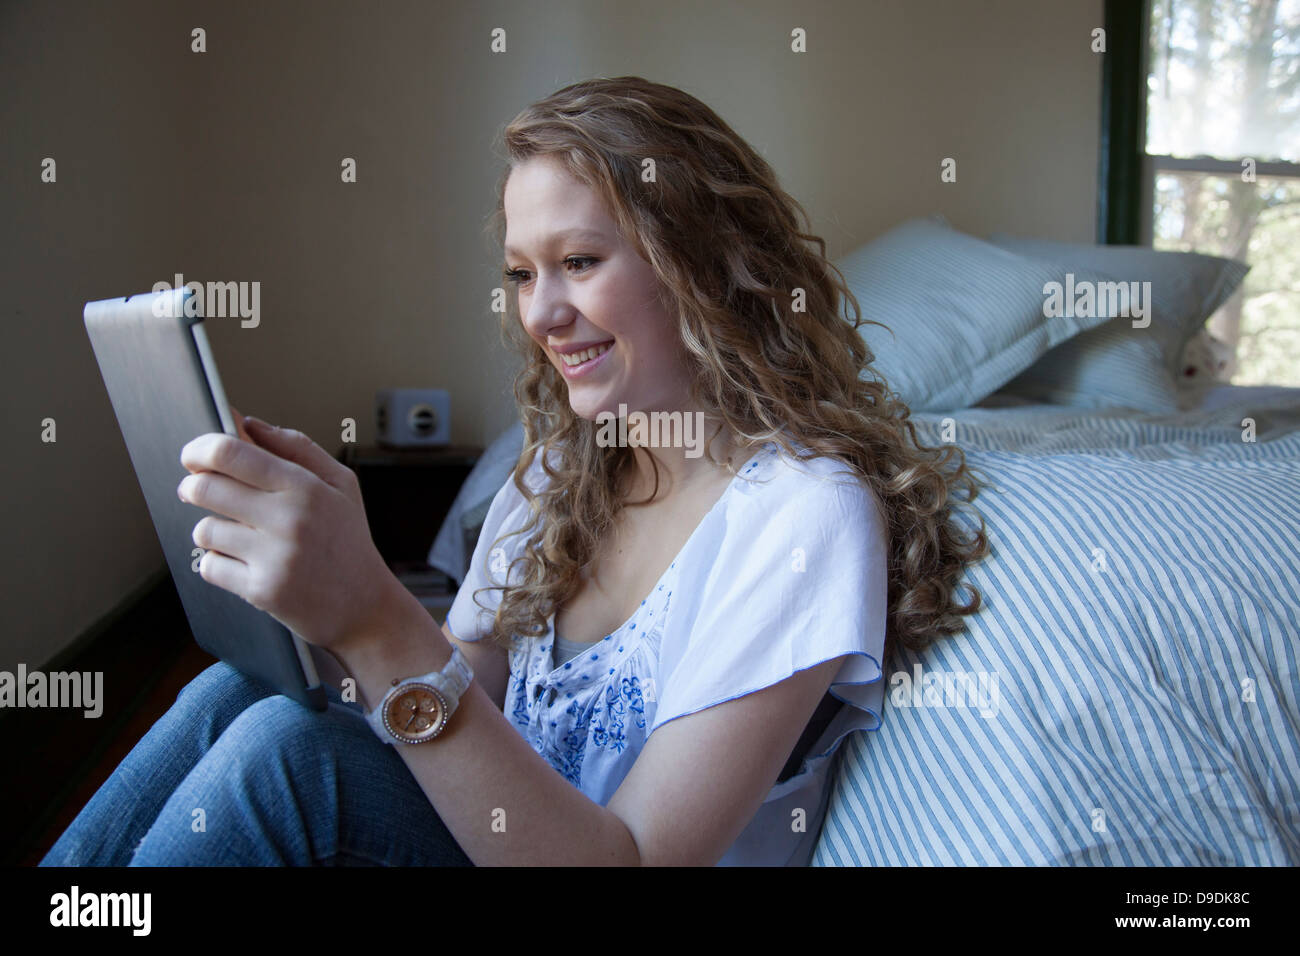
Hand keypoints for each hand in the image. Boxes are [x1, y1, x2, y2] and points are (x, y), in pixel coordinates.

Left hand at [178, 410, 398, 653]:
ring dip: (210, 530)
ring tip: (236, 535)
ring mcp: (274, 557)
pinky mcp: (261, 590)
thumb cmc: (348, 541)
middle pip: (205, 487)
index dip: (200, 448)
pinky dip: (218, 563)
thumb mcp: (340, 484)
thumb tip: (248, 423)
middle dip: (192, 486)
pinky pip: (210, 566)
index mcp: (305, 487)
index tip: (193, 454)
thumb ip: (296, 447)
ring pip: (204, 529)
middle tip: (197, 489)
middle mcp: (288, 520)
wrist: (366, 607)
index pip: (231, 453)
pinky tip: (244, 564)